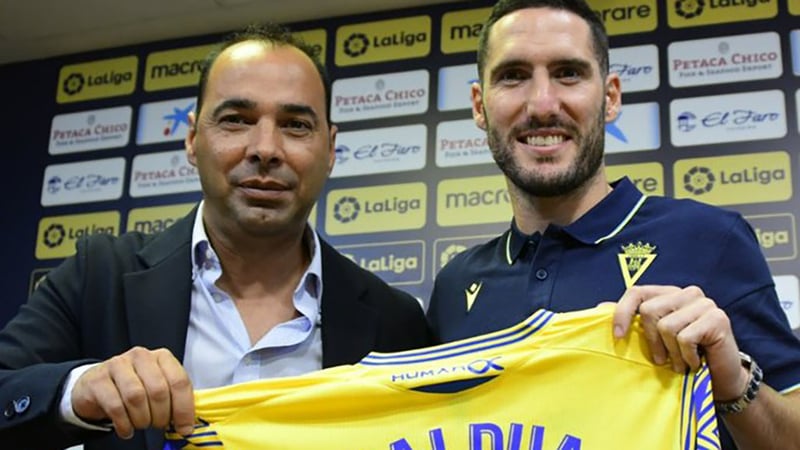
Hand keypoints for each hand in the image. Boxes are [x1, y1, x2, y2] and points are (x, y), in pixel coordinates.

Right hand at [71, 347, 194, 438]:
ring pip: (136, 397)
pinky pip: (115, 406)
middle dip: (161, 415)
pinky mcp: (98, 380)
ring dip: (142, 419)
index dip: (184, 408)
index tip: (184, 428)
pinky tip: (126, 428)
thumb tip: (187, 426)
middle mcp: (141, 357)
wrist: (97, 384)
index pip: (179, 381)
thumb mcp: (158, 388)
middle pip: (159, 390)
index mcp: (162, 357)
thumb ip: (175, 401)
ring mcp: (118, 365)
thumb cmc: (134, 386)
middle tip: (158, 425)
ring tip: (142, 424)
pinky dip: (124, 424)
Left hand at [612, 285, 748, 400]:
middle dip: (651, 341)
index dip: (623, 312)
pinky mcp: (717, 318)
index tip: (618, 337)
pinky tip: (695, 362)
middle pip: (650, 310)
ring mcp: (704, 303)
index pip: (637, 292)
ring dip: (672, 353)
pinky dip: (686, 356)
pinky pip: (685, 338)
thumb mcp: (655, 339)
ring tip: (680, 363)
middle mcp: (687, 293)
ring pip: (667, 326)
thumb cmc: (685, 358)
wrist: (721, 379)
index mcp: (669, 293)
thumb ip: (634, 321)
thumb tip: (599, 307)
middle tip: (661, 359)